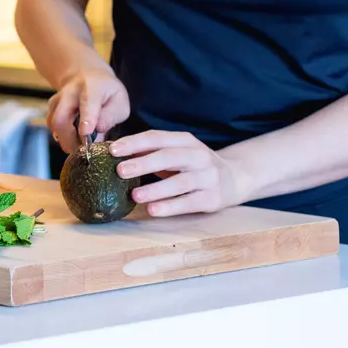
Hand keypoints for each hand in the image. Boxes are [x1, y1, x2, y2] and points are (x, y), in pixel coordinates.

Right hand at [47, 68, 129, 153]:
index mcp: (92, 87)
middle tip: (84, 152)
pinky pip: (52, 126)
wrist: (87, 76)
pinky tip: (74, 138)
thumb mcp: (119, 101)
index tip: (87, 133)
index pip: (87, 102)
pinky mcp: (51, 108)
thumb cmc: (107, 92)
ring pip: (54, 124)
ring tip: (81, 146)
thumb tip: (98, 131)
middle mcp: (70, 92)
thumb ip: (110, 117)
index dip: (87, 118)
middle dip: (70, 139)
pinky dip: (62, 137)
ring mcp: (58, 99)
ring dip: (66, 140)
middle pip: (62, 118)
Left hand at [110, 130, 242, 216]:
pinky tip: (153, 210)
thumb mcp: (177, 153)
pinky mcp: (212, 198)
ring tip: (135, 195)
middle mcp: (198, 155)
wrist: (234, 178)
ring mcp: (207, 177)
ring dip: (156, 189)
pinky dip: (170, 207)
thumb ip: (152, 152)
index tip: (113, 149)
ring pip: (180, 182)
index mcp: (186, 141)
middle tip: (120, 170)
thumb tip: (116, 153)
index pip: (157, 138)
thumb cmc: (194, 165)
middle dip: (143, 163)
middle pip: (169, 156)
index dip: (134, 142)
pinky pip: (189, 202)